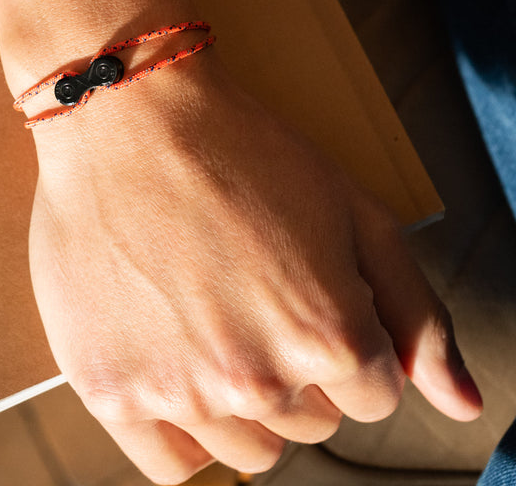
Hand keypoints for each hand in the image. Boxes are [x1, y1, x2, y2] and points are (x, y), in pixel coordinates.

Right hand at [29, 53, 481, 483]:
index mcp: (328, 336)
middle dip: (297, 368)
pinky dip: (184, 430)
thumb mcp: (354, 212)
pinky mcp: (110, 389)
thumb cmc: (239, 152)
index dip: (347, 337)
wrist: (129, 121)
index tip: (305, 291)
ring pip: (249, 447)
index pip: (374, 394)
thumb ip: (418, 314)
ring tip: (211, 323)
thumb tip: (462, 403)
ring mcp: (177, 390)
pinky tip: (178, 370)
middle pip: (312, 422)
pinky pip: (172, 463)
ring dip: (243, 402)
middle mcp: (256, 379)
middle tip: (252, 294)